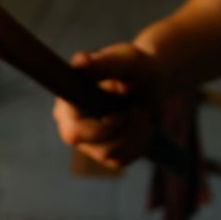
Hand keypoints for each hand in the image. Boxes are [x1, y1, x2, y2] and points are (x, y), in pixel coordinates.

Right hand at [52, 43, 162, 168]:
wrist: (152, 82)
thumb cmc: (135, 68)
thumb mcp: (127, 60)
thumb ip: (105, 62)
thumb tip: (81, 61)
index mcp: (68, 99)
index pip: (71, 123)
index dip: (96, 126)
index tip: (119, 117)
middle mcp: (70, 123)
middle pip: (82, 141)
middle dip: (119, 131)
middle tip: (139, 112)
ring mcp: (86, 142)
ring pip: (107, 153)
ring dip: (133, 134)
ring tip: (143, 113)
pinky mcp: (104, 155)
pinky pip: (120, 159)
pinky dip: (138, 144)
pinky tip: (142, 126)